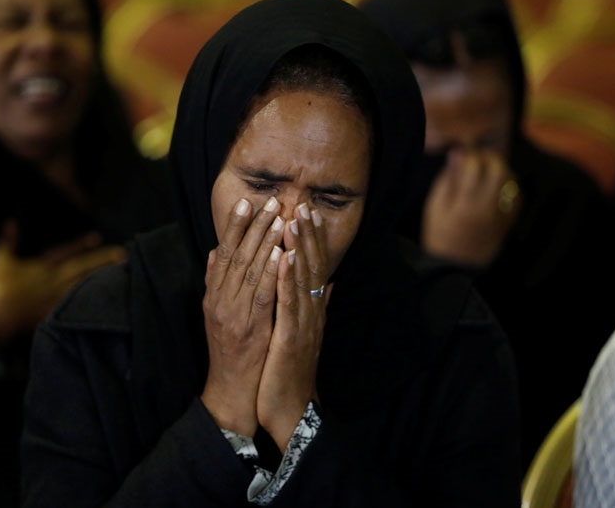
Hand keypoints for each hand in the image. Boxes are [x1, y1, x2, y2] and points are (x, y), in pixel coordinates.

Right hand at [0, 221, 126, 342]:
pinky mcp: (50, 318)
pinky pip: (74, 311)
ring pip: (82, 289)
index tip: (98, 237)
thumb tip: (11, 223)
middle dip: (102, 261)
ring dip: (100, 282)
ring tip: (119, 277)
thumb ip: (7, 241)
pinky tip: (102, 306)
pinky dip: (88, 307)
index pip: (65, 253)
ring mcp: (52, 301)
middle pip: (81, 270)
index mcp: (40, 268)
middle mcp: (51, 283)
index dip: (81, 245)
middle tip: (123, 255)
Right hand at [200, 197, 284, 436]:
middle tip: (270, 201)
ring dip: (265, 242)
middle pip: (237, 256)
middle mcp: (220, 302)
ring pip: (249, 270)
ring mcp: (234, 315)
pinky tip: (282, 253)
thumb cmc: (231, 354)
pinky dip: (271, 272)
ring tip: (279, 218)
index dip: (236, 227)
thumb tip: (214, 253)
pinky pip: (261, 295)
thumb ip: (216, 284)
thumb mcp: (218, 315)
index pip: (224, 254)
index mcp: (214, 297)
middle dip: (254, 226)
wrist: (231, 393)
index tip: (248, 202)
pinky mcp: (250, 329)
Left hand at [257, 202, 330, 452]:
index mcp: (312, 311)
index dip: (313, 240)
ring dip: (300, 248)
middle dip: (308, 235)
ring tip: (295, 220)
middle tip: (304, 204)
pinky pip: (291, 303)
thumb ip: (314, 306)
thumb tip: (327, 283)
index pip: (315, 268)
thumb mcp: (302, 334)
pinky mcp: (293, 337)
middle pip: (313, 267)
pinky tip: (286, 257)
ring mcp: (305, 324)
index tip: (308, 212)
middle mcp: (312, 313)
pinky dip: (289, 278)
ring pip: (304, 280)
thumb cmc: (290, 372)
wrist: (290, 410)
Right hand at [420, 149, 520, 266]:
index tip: (462, 155)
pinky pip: (517, 197)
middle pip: (499, 170)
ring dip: (501, 170)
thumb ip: (448, 179)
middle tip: (479, 158)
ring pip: (511, 181)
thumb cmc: (439, 233)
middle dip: (489, 158)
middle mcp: (487, 208)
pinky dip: (510, 186)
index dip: (469, 155)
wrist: (453, 266)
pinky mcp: (508, 222)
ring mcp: (501, 216)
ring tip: (488, 170)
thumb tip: (457, 154)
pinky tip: (498, 186)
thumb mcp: (435, 206)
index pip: (475, 166)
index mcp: (465, 204)